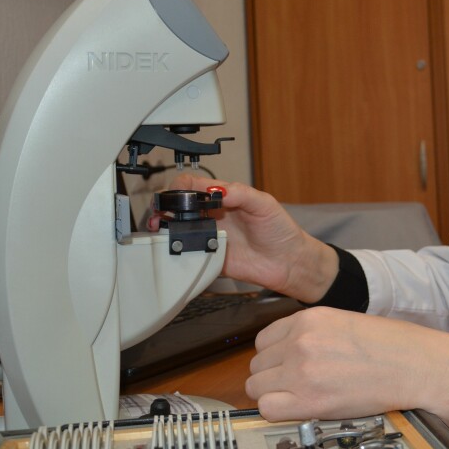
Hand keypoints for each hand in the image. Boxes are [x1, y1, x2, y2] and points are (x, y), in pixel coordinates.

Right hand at [147, 174, 336, 300]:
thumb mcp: (264, 204)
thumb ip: (240, 194)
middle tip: (161, 213)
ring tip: (159, 229)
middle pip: (178, 206)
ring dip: (164, 228)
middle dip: (164, 207)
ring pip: (178, 229)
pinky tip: (174, 248)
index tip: (176, 194)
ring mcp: (210, 236)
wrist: (289, 262)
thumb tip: (217, 190)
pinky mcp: (210, 258)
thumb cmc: (280, 230)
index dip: (179, 187)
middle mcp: (213, 216)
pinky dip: (177, 251)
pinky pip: (188, 254)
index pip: (192, 185)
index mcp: (224, 197)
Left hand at [246, 306, 448, 426]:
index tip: (287, 367)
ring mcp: (301, 371)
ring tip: (300, 398)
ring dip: (273, 394)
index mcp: (308, 319)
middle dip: (273, 376)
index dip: (274, 357)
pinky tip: (298, 409)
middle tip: (297, 385)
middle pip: (257, 364)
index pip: (264, 340)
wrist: (415, 366)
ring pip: (256, 387)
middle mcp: (299, 342)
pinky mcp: (310, 401)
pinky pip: (267, 408)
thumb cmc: (390, 346)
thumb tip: (287, 353)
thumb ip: (311, 334)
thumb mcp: (343, 323)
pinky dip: (277, 411)